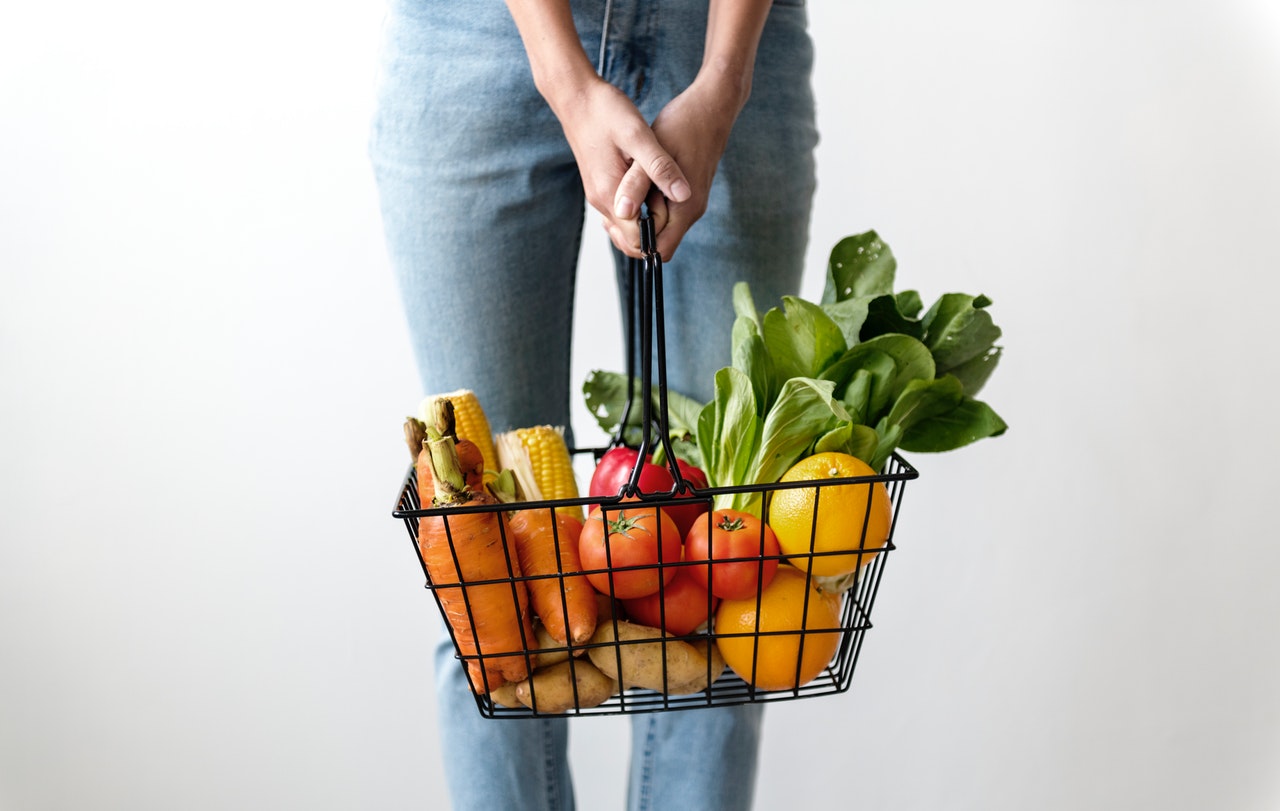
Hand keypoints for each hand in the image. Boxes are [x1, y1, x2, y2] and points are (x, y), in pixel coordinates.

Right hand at [550, 77, 692, 257]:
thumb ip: (660, 167)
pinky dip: (639, 210)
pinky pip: (621, 212)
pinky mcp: (601, 186)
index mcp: (610, 195)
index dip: (660, 233)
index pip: (636, 241)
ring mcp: (599, 195)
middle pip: (629, 241)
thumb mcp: (639, 135)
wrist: (576, 97)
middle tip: (675, 207)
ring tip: (667, 197)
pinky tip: (653, 190)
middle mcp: (601, 201)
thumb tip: (684, 195)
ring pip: (625, 228)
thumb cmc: (606, 112)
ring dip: (647, 221)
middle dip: (655, 233)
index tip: (677, 211)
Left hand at [613, 71, 747, 260]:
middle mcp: (690, 211)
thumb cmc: (684, 124)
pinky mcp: (686, 193)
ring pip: (658, 226)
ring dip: (639, 216)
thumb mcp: (653, 151)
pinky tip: (633, 183)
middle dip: (633, 230)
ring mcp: (690, 203)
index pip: (658, 250)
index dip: (634, 242)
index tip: (615, 219)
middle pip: (657, 242)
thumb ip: (637, 184)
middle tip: (614, 203)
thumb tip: (622, 212)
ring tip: (622, 192)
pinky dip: (646, 204)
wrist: (711, 106)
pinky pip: (662, 211)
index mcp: (685, 208)